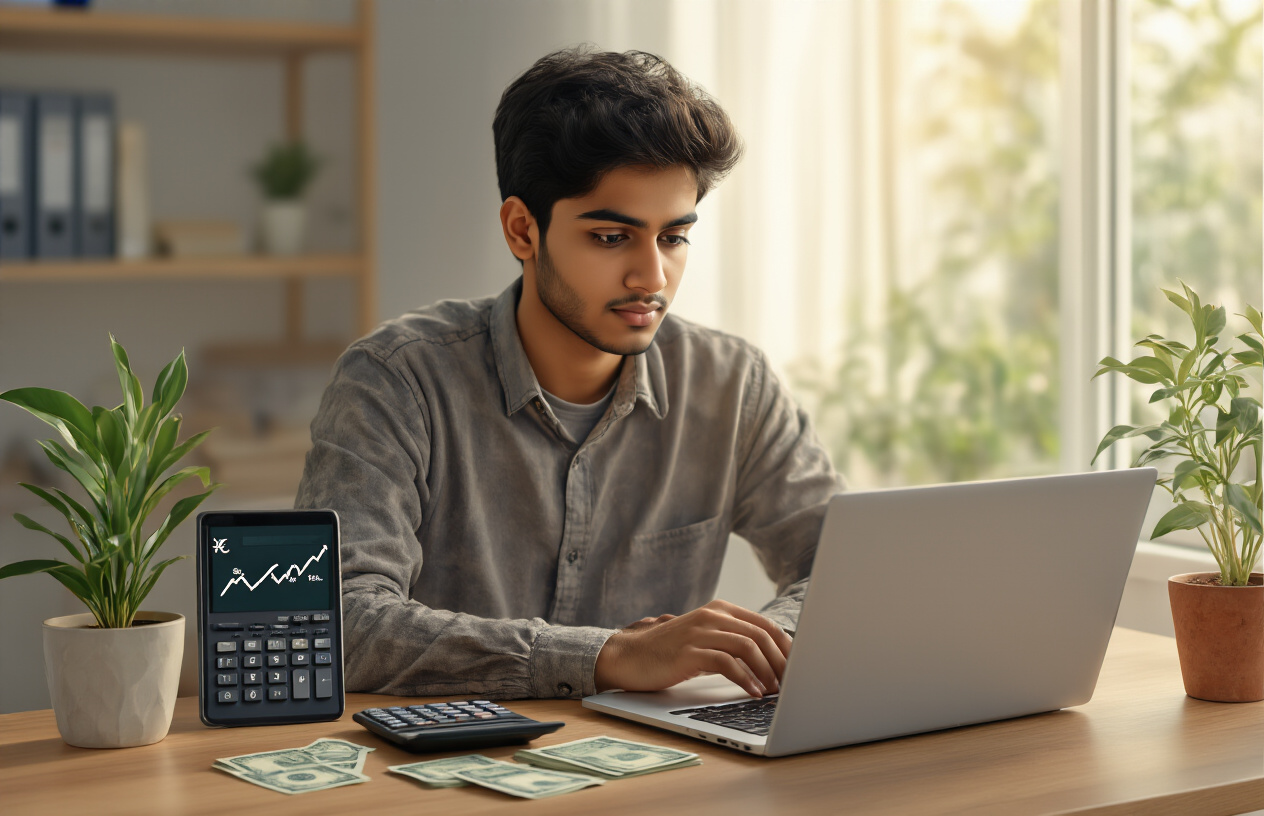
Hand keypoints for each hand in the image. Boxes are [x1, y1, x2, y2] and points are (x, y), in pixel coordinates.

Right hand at [593, 599, 792, 697]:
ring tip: (774, 691)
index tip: (800, 669)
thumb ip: (732, 642)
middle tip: (792, 685)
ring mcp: (700, 631)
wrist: (630, 655)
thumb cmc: (669, 652)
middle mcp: (713, 616)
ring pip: (748, 646)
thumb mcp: (705, 639)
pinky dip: (744, 679)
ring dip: (767, 671)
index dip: (787, 648)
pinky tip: (752, 692)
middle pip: (762, 635)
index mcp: (721, 610)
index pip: (766, 625)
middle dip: (782, 662)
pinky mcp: (689, 651)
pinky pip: (726, 663)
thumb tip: (771, 661)